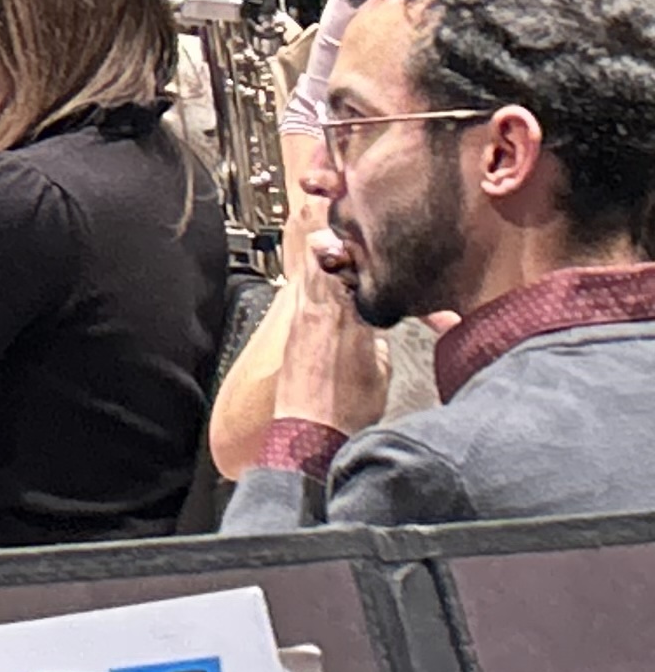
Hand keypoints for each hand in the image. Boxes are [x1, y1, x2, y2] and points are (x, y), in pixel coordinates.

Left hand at [272, 250, 396, 433]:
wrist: (310, 432)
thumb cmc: (348, 408)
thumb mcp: (382, 370)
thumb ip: (379, 338)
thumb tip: (377, 328)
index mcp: (346, 314)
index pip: (340, 257)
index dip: (351, 242)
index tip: (368, 239)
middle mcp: (317, 308)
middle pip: (316, 252)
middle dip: (334, 241)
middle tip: (355, 245)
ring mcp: (299, 317)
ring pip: (305, 270)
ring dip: (323, 261)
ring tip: (345, 266)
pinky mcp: (290, 331)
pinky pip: (301, 295)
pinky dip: (315, 286)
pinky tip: (331, 295)